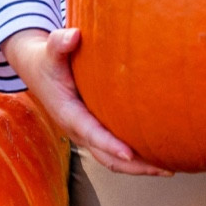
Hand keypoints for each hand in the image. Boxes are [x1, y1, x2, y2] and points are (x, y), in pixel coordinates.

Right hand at [2, 27, 171, 176]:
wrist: (37, 69)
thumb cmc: (47, 59)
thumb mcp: (50, 50)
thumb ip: (59, 43)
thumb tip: (73, 35)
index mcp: (68, 114)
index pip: (91, 133)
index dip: (110, 144)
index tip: (131, 153)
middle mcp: (77, 130)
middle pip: (107, 157)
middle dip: (134, 166)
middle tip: (165, 169)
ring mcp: (86, 134)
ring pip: (112, 159)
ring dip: (138, 166)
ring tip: (168, 168)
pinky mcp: (93, 131)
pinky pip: (114, 151)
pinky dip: (134, 157)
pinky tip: (157, 154)